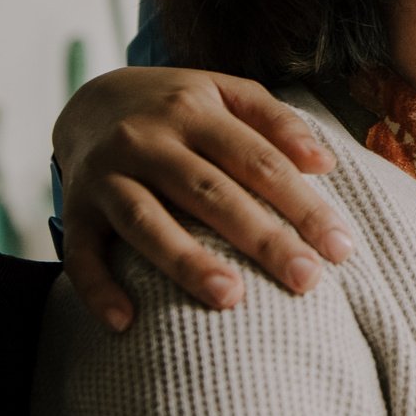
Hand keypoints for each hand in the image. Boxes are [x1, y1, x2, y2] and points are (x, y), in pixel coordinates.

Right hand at [52, 66, 356, 330]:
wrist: (91, 99)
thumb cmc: (179, 106)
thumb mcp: (226, 93)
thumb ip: (275, 121)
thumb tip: (323, 163)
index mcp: (194, 110)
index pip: (259, 161)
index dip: (303, 204)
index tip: (340, 247)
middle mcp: (147, 140)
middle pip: (210, 193)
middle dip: (261, 238)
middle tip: (306, 280)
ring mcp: (106, 176)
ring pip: (146, 222)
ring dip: (186, 261)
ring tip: (231, 298)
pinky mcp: (75, 210)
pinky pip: (81, 254)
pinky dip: (98, 289)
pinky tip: (126, 322)